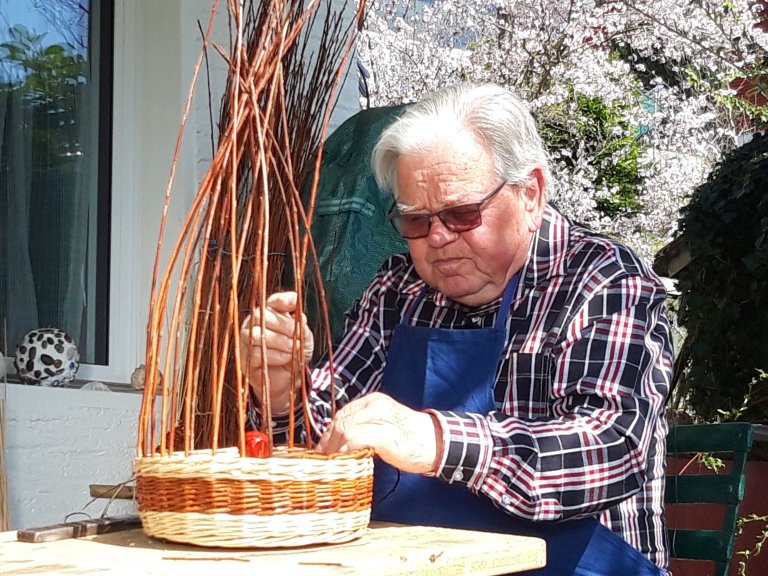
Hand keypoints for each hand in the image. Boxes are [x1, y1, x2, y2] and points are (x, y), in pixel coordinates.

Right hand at [240, 291, 313, 413]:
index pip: (272, 301)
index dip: (282, 299)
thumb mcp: (304, 337)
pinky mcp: (245, 358)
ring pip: (256, 334)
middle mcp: (254, 324)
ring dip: (279, 341)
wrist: (289, 378)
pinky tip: (285, 358)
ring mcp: (246, 341)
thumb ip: (300, 323)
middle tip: (296, 335)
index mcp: (269, 314)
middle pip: (259, 315)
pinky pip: (255, 353)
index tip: (294, 302)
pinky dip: (275, 355)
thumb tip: (298, 313)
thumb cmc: (294, 354)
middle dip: (282, 325)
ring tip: (292, 348)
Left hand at [317, 392, 441, 474]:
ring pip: (344, 429)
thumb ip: (366, 427)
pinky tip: (344, 462)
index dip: (329, 434)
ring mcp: (379, 418)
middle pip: (340, 421)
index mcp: (373, 401)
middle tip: (324, 460)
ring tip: (332, 463)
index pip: (342, 414)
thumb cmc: (411, 438)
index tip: (323, 450)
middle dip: (328, 442)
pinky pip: (354, 441)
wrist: (436, 443)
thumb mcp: (385, 424)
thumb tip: (341, 443)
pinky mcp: (383, 434)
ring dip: (334, 448)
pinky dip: (345, 452)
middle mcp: (374, 405)